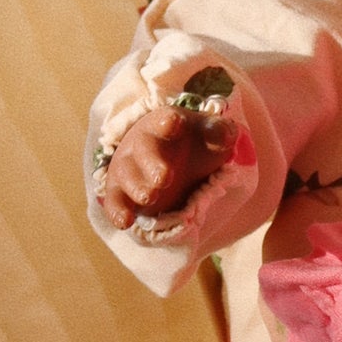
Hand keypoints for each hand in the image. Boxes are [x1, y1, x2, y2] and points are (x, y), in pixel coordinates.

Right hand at [96, 105, 238, 229]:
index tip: (173, 123)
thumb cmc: (194, 144)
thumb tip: (227, 133)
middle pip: (143, 148)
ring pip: (126, 174)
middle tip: (164, 178)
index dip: (168, 122)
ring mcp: (129, 168)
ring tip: (150, 197)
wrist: (175, 163)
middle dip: (152, 162)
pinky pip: (114, 200)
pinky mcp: (121, 192)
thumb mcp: (211, 136)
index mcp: (165, 124)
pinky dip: (117, 210)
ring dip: (137, 186)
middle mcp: (142, 143)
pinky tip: (124, 222)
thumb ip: (220, 132)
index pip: (164, 119)